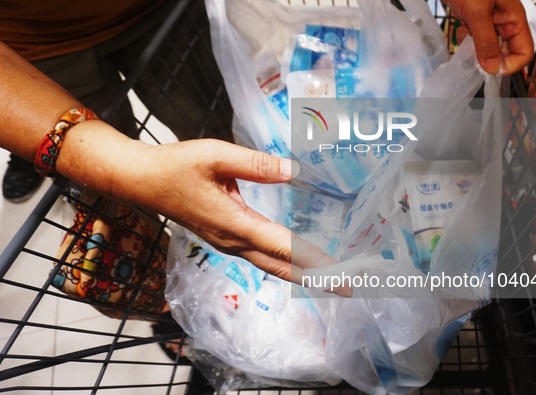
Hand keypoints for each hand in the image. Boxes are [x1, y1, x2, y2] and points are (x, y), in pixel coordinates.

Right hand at [130, 138, 336, 283]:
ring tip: (330, 280)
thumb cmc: (175, 166)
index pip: (284, 247)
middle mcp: (233, 242)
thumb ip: (256, 164)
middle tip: (350, 288)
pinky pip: (261, 258)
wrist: (140, 180)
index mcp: (235, 224)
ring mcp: (227, 244)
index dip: (316, 262)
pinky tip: (296, 262)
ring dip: (302, 275)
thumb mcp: (216, 156)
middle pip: (281, 267)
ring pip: (271, 266)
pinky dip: (284, 264)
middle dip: (317, 279)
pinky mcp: (223, 239)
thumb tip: (294, 171)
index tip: (343, 275)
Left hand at [444, 0, 533, 74]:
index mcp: (514, 18)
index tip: (492, 71)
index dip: (511, 65)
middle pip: (507, 53)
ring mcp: (490, 22)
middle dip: (492, 60)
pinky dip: (468, 42)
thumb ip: (485, 41)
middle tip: (476, 61)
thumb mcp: (477, 13)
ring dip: (478, 52)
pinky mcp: (475, 21)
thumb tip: (493, 69)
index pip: (525, 51)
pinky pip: (476, 40)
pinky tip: (461, 32)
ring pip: (490, 48)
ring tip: (467, 43)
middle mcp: (505, 22)